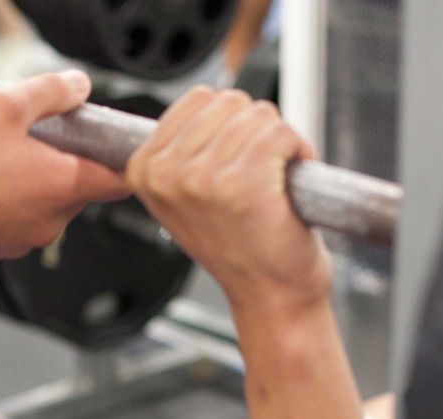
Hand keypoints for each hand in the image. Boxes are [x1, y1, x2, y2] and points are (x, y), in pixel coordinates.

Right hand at [0, 71, 130, 262]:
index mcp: (62, 185)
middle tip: (28, 136)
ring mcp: (23, 241)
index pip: (121, 178)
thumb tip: (77, 86)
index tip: (107, 140)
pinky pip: (15, 221)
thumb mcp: (2, 105)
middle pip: (78, 188)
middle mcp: (50, 222)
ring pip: (44, 205)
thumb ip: (50, 92)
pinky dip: (5, 203)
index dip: (119, 155)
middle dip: (60, 161)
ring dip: (30, 182)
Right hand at [126, 87, 331, 318]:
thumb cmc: (240, 246)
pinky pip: (282, 132)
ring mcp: (202, 178)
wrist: (270, 294)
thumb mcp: (186, 198)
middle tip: (257, 176)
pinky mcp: (243, 183)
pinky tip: (287, 186)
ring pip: (258, 114)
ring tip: (271, 185)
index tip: (230, 163)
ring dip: (278, 143)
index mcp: (144, 169)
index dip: (229, 124)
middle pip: (230, 101)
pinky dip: (298, 152)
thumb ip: (182, 151)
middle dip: (255, 130)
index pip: (198, 98)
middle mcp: (167, 173)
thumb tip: (206, 101)